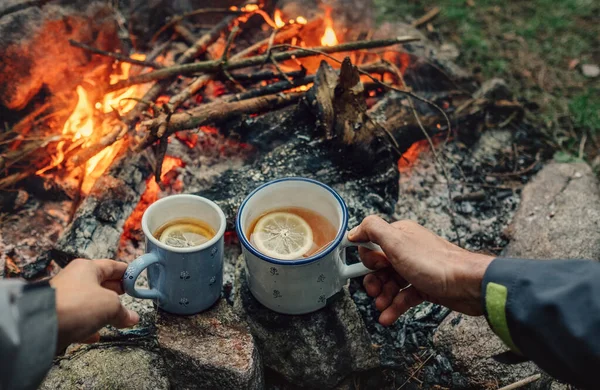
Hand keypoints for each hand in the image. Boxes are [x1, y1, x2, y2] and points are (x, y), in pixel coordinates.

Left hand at [50, 259, 139, 351]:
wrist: (42, 325)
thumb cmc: (78, 305)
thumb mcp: (110, 306)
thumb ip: (123, 312)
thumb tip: (133, 318)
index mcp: (87, 268)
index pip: (112, 266)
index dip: (127, 273)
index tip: (137, 280)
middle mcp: (75, 279)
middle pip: (101, 283)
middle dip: (116, 292)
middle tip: (129, 297)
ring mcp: (65, 298)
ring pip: (89, 302)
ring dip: (103, 310)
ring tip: (117, 318)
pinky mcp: (58, 316)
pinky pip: (78, 319)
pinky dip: (88, 325)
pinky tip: (96, 335)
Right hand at [349, 216, 493, 325]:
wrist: (468, 285)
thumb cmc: (435, 263)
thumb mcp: (396, 241)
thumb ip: (372, 229)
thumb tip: (354, 230)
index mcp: (400, 235)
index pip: (372, 244)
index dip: (368, 260)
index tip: (370, 269)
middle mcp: (407, 249)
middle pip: (380, 266)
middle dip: (374, 282)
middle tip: (374, 292)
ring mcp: (416, 269)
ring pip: (391, 283)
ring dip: (383, 296)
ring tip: (382, 307)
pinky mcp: (425, 286)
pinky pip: (404, 296)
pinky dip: (395, 306)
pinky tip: (388, 317)